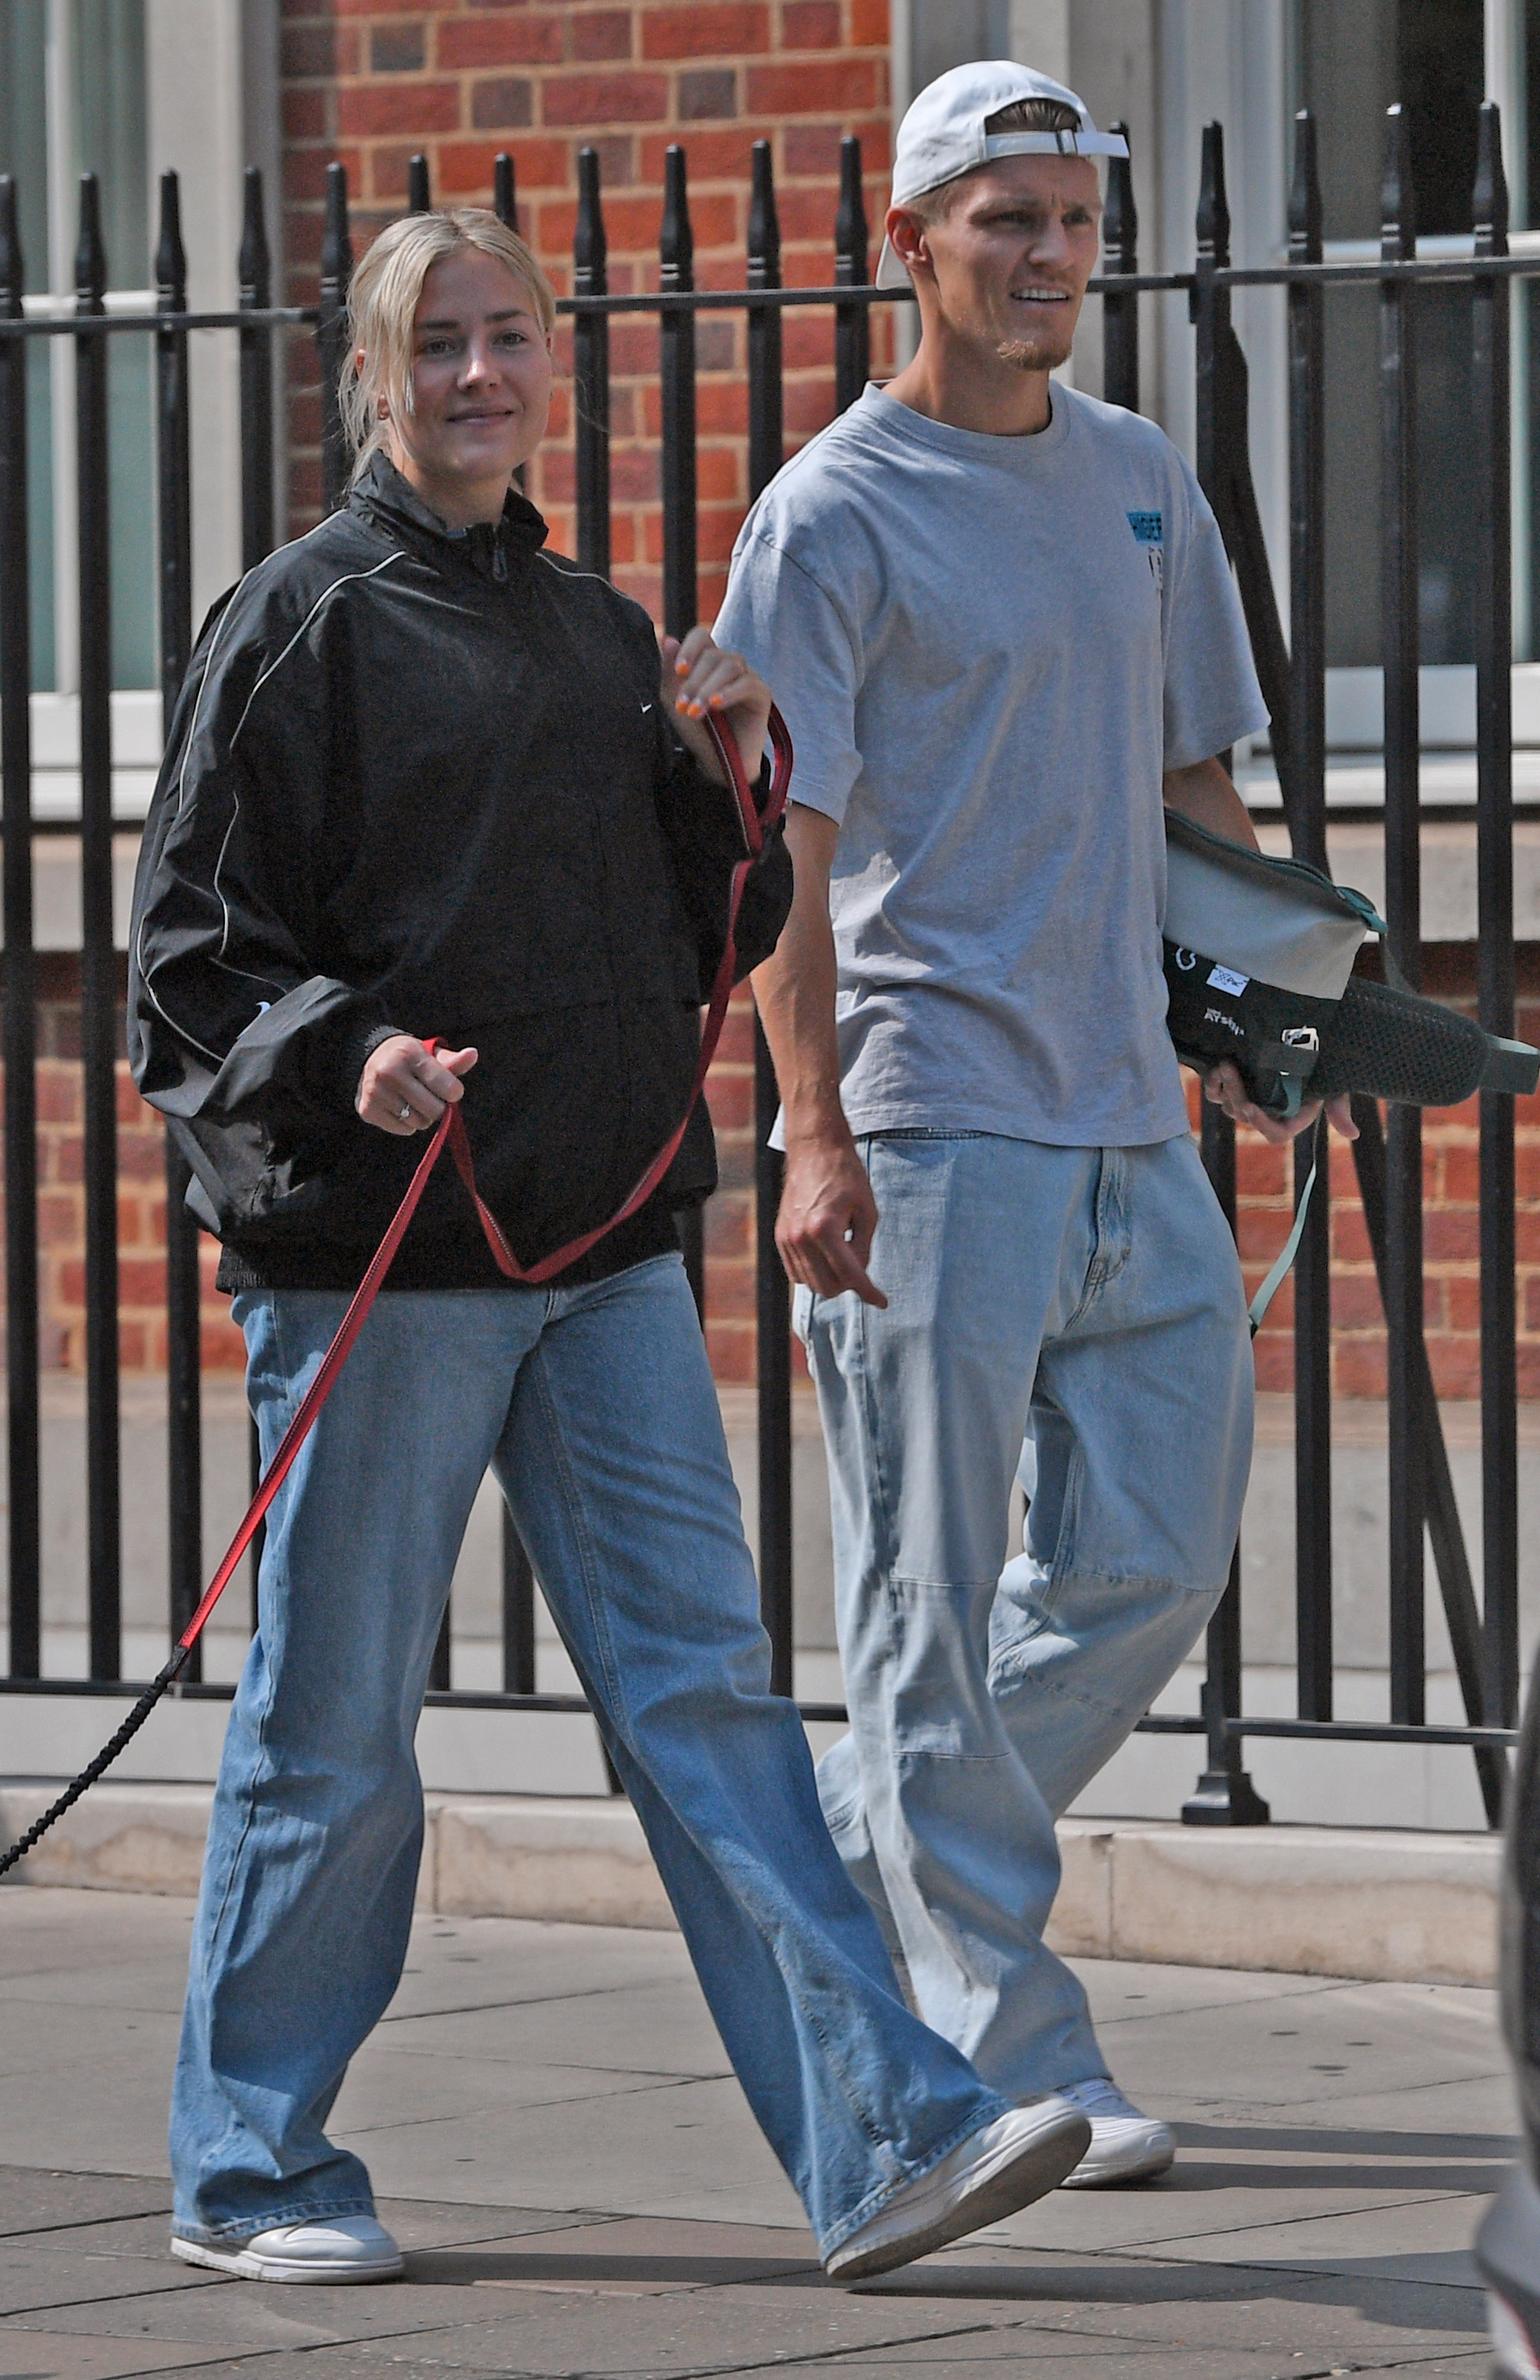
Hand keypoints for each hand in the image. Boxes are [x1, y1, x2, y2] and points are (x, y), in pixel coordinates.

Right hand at [357, 1035, 477, 1135]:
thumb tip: (472, 1055)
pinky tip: (400, 1108)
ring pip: (419, 1123)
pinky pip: (404, 1130)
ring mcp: (375, 1092)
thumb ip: (453, 1060)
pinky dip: (407, 1124)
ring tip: (414, 1101)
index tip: (449, 1089)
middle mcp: (389, 1072)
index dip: (454, 1092)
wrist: (368, 1059)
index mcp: (409, 1054)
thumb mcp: (429, 1053)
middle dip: (439, 1107)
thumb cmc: (408, 1058)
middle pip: (434, 1110)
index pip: (448, 1088)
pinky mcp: (368, 1110)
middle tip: (431, 1097)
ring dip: (423, 1117)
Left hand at [662, 627, 771, 791]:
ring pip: (730, 665)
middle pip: (713, 655)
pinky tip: (716, 705)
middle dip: (694, 681)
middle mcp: (729, 665)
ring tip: (696, 712)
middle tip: (683, 707)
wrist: (717, 763)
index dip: (690, 648)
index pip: (701, 637)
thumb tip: (669, 639)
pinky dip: (729, 693)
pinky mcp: (762, 694)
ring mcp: (747, 677)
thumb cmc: (697, 731)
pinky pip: (747, 683)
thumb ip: (669, 672)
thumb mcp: (674, 702)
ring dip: (708, 688)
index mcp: (707, 662)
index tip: (679, 671)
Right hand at [776, 1130, 886, 1306]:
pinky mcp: (779, 1236)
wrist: (814, 1149)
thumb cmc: (846, 1175)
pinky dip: (814, 1272)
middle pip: (828, 1287)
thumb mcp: (867, 1211)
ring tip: (845, 1252)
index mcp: (824, 1229)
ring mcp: (786, 1238)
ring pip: (811, 1283)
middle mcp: (800, 1238)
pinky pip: (796, 1272)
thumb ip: (863, 1247)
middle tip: (861, 1266)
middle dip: (849, 1284)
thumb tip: (859, 1274)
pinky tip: (827, 1254)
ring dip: (831, 1278)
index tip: (882, 1302)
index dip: (869, 1292)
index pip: (850, 1275)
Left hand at [1203, 1061, 1356, 1146]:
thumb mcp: (1334, 1084)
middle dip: (1238, 1095)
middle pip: (1247, 1116)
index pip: (1275, 1133)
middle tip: (1231, 1069)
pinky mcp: (1233, 1086)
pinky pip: (1216, 1094)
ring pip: (1229, 1105)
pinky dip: (1214, 1084)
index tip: (1251, 1107)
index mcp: (1291, 1117)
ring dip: (1225, 1087)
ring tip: (1224, 1064)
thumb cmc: (1323, 1064)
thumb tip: (1353, 1134)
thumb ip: (1339, 1107)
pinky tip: (1217, 1069)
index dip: (1262, 1123)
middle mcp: (1268, 1111)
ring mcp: (1249, 1099)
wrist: (1302, 1038)